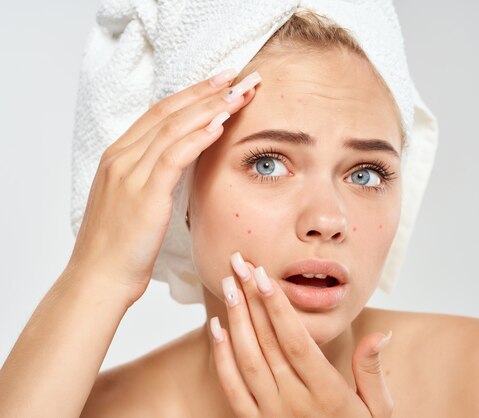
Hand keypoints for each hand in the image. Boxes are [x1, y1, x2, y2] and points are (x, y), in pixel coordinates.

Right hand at [66, 69, 261, 305]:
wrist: (98, 278)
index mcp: (119, 156)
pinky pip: (174, 157)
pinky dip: (198, 138)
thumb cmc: (119, 246)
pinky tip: (220, 125)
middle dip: (207, 91)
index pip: (160, 113)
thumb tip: (182, 162)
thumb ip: (153, 176)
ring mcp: (129, 173)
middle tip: (239, 76)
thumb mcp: (135, 201)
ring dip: (211, 108)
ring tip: (240, 94)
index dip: (192, 94)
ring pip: (174, 128)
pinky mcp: (143, 194)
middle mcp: (122, 157)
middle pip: (169, 112)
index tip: (221, 82)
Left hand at [209, 251, 394, 416]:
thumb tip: (381, 334)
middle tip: (239, 264)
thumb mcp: (378, 410)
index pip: (297, 342)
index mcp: (327, 394)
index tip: (265, 276)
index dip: (278, 308)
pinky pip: (233, 388)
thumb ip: (372, 371)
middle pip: (268, 343)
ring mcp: (271, 415)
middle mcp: (295, 403)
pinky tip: (216, 328)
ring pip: (248, 360)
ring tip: (228, 284)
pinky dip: (221, 357)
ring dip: (236, 320)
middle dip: (252, 299)